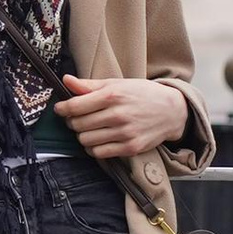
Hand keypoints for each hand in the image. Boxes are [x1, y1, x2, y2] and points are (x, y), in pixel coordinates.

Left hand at [58, 75, 190, 163]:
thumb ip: (89, 85)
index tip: (61, 109)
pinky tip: (98, 140)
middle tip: (77, 118)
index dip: (63, 109)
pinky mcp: (130, 147)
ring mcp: (124, 132)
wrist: (171, 110)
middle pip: (78, 124)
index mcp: (112, 95)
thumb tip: (66, 80)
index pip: (75, 106)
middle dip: (73, 122)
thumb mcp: (117, 84)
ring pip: (86, 140)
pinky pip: (99, 153)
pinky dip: (93, 148)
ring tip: (89, 129)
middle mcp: (118, 114)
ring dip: (82, 135)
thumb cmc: (142, 94)